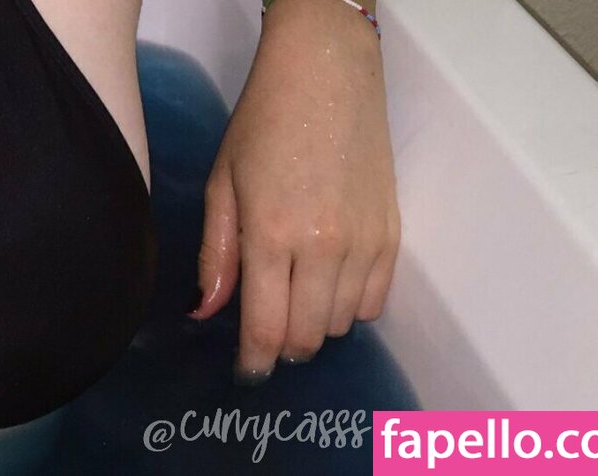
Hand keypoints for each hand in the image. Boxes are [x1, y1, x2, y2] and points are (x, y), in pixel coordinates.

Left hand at [191, 0, 397, 384]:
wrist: (328, 75)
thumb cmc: (264, 123)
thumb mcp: (222, 185)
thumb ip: (215, 255)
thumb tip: (205, 313)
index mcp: (272, 235)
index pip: (266, 327)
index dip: (255, 360)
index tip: (247, 373)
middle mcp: (324, 246)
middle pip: (308, 336)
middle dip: (284, 346)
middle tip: (267, 334)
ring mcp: (365, 242)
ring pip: (343, 323)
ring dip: (316, 324)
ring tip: (295, 296)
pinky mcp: (392, 233)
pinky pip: (377, 300)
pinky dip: (351, 306)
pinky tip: (328, 284)